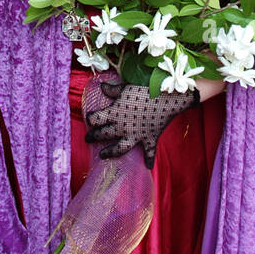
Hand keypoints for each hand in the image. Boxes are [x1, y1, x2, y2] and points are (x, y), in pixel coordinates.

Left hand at [84, 80, 198, 167]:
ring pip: (120, 148)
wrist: (166, 98)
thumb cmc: (144, 90)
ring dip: (110, 152)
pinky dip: (149, 159)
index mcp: (114, 113)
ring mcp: (136, 135)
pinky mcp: (149, 139)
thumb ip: (112, 89)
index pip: (96, 119)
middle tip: (87, 139)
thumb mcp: (126, 88)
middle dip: (94, 136)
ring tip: (102, 155)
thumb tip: (101, 86)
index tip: (89, 119)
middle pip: (103, 134)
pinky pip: (149, 152)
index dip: (91, 119)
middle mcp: (122, 127)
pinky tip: (148, 166)